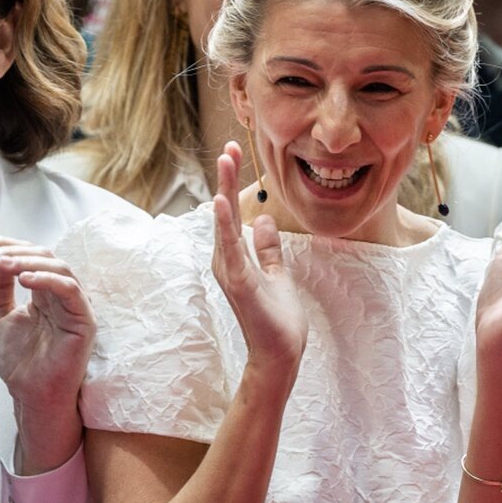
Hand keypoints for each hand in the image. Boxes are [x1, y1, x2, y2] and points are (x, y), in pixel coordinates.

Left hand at [0, 236, 93, 473]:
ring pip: (59, 267)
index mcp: (45, 293)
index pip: (31, 257)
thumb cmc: (20, 362)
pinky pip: (70, 290)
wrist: (29, 395)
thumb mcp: (0, 315)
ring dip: (26, 261)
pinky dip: (47, 279)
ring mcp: (75, 307)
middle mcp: (62, 295)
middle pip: (44, 255)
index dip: (6, 245)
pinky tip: (23, 279)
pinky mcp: (84, 321)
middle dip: (12, 251)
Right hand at [212, 143, 307, 377]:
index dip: (231, 183)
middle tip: (229, 146)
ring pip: (223, 225)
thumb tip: (260, 220)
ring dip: (223, 191)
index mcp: (235, 259)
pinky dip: (225, 226)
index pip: (231, 213)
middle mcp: (226, 263)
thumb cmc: (277, 320)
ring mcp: (231, 273)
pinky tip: (222, 203)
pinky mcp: (240, 285)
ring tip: (224, 161)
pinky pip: (231, 250)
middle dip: (225, 178)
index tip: (234, 153)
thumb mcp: (277, 275)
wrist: (280, 356)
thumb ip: (267, 249)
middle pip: (222, 213)